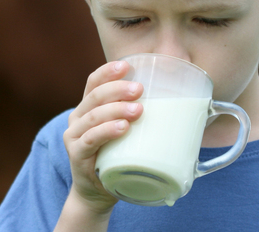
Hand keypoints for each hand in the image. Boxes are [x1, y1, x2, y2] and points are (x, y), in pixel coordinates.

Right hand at [63, 60, 143, 213]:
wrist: (97, 193)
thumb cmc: (116, 158)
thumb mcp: (124, 134)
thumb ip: (140, 118)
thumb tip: (185, 109)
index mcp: (87, 108)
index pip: (93, 83)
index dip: (107, 71)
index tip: (127, 65)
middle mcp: (76, 118)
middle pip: (95, 96)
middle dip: (118, 89)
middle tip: (140, 89)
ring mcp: (74, 137)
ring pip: (93, 116)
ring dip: (116, 109)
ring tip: (138, 110)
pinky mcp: (77, 156)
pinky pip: (91, 139)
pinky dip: (106, 131)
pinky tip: (122, 128)